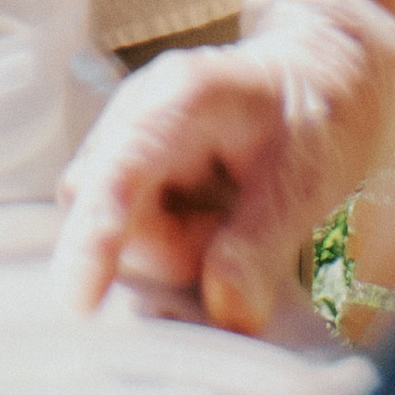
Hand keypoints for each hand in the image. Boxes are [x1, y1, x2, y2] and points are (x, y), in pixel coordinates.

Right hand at [56, 0, 394, 330]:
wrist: (316, 84)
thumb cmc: (313, 123)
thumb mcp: (303, 184)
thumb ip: (259, 248)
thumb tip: (223, 310)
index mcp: (178, 100)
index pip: (118, 176)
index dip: (93, 238)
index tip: (78, 302)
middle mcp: (134, 114)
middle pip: (103, 210)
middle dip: (167, 247)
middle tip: (237, 230)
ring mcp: (127, 139)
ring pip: (118, 226)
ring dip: (175, 247)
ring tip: (233, 220)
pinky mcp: (132, 167)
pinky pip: (131, 227)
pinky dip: (174, 243)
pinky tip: (215, 220)